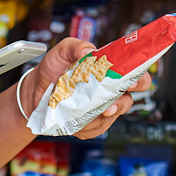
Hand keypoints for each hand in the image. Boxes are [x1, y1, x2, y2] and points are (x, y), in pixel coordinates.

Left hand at [21, 37, 153, 139]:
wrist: (35, 93)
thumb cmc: (52, 70)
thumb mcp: (61, 51)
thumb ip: (75, 46)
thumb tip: (87, 51)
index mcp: (109, 72)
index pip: (135, 75)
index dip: (140, 79)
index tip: (133, 82)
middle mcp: (109, 92)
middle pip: (129, 100)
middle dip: (122, 104)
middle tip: (109, 105)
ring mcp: (102, 110)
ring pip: (111, 117)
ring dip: (97, 115)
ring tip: (82, 109)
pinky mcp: (92, 126)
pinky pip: (96, 129)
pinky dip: (86, 125)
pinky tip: (75, 118)